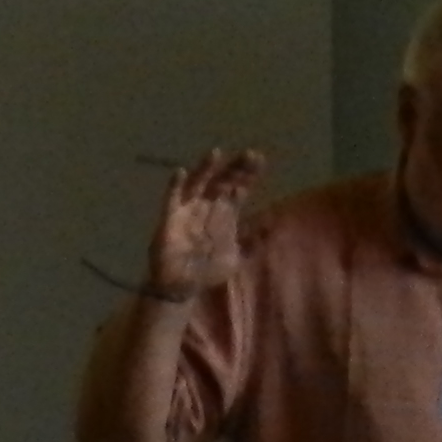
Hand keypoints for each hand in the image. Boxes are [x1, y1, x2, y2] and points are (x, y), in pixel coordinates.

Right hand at [148, 147, 264, 299]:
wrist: (183, 288)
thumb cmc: (209, 271)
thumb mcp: (236, 257)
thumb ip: (252, 241)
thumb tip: (272, 225)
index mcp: (225, 214)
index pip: (239, 188)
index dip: (248, 174)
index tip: (260, 159)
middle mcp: (208, 206)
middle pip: (222, 181)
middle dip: (235, 168)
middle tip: (249, 154)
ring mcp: (188, 209)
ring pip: (198, 182)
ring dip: (206, 168)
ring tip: (216, 152)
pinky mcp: (170, 218)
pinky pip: (172, 198)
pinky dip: (175, 185)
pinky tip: (180, 172)